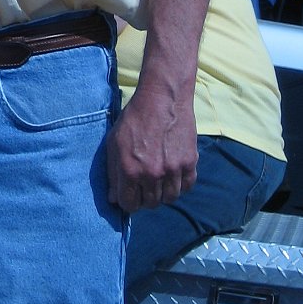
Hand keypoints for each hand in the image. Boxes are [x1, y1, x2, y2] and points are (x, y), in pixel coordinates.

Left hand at [106, 76, 197, 211]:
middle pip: (150, 204)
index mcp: (129, 170)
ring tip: (159, 180)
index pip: (129, 204)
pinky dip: (180, 184)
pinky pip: (186, 187)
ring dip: (163, 193)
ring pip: (169, 198)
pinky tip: (173, 175)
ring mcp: (172, 170)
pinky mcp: (189, 163)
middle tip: (144, 186)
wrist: (162, 98)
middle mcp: (151, 174)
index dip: (128, 202)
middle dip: (145, 198)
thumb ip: (113, 172)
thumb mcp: (114, 143)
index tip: (130, 196)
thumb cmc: (134, 118)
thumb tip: (113, 198)